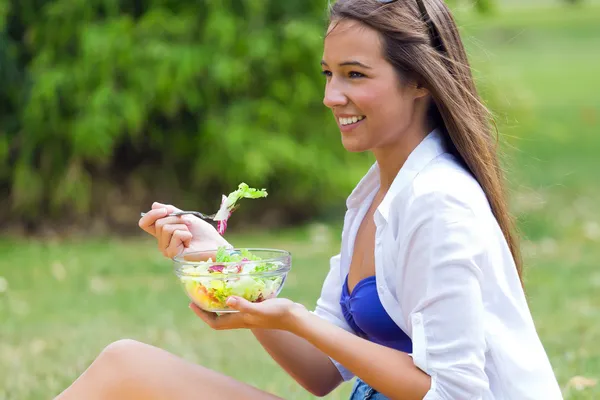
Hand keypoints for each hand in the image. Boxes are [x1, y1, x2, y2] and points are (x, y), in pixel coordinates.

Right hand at [138, 202, 231, 257]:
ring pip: (166, 227)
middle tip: (188, 226)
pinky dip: (186, 234)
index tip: (165, 210)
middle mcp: (162, 242)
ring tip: (190, 234)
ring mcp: (166, 249)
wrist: (215, 244)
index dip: (151, 214)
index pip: (145, 223)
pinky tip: (190, 242)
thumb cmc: (202, 233)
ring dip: (183, 227)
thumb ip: (170, 211)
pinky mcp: (173, 253)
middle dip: (176, 219)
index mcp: (162, 234)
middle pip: (159, 223)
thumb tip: (154, 205)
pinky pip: (175, 234)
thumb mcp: (185, 217)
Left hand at [190, 297, 307, 331]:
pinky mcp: (256, 306)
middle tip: (198, 293)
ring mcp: (249, 313)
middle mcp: (241, 318)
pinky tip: (234, 284)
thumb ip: (244, 305)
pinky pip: (239, 301)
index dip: (202, 315)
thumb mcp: (259, 308)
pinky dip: (232, 294)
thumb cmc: (277, 314)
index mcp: (239, 321)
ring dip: (218, 300)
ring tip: (212, 287)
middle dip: (206, 307)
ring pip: (228, 309)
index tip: (192, 304)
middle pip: (218, 316)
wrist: (294, 316)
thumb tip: (227, 300)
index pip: (215, 322)